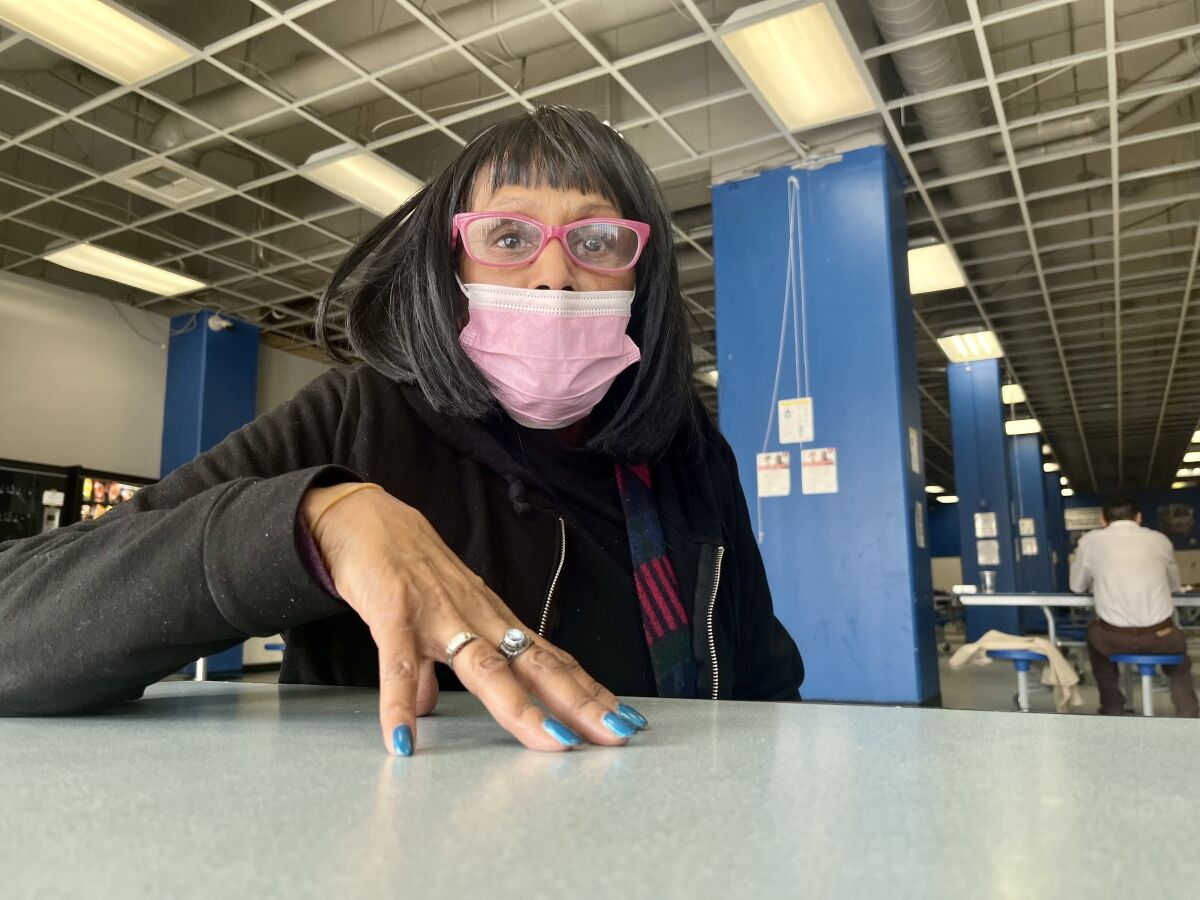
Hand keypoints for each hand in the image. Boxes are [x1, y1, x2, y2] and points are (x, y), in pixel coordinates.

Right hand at [303, 484, 645, 754]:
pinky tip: (407, 739)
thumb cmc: (405, 568)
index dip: (586, 689)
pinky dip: (401, 703)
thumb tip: (426, 708)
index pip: (551, 659)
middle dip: (579, 701)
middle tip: (616, 732)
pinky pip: (400, 664)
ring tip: (553, 743)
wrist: (365, 517)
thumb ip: (431, 669)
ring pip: (486, 667)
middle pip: (536, 665)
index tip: (623, 718)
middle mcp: (477, 617)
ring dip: (522, 707)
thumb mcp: (432, 621)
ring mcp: (438, 615)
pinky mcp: (394, 613)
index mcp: (492, 620)